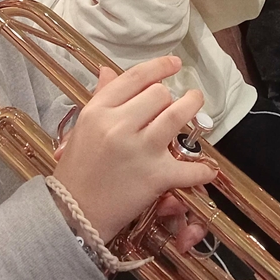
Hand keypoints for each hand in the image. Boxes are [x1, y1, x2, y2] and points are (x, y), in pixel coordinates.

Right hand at [51, 56, 217, 244]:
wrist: (72, 215)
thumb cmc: (76, 171)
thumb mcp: (83, 128)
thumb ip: (101, 97)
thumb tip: (109, 70)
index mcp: (99, 111)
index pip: (135, 77)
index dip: (159, 66)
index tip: (174, 64)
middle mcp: (119, 126)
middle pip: (159, 94)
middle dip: (169, 96)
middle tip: (172, 103)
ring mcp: (139, 150)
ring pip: (177, 115)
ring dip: (192, 107)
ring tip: (196, 104)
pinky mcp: (155, 177)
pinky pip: (188, 168)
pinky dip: (201, 169)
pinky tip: (207, 169)